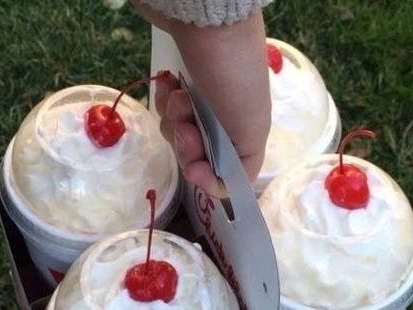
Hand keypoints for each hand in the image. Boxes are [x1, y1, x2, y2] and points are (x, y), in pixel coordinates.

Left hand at [132, 2, 270, 197]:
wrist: (207, 19)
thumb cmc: (233, 75)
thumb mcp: (250, 129)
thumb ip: (242, 167)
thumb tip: (224, 188)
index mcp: (245, 131)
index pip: (222, 172)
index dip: (205, 176)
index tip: (194, 166)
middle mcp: (224, 118)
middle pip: (195, 153)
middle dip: (184, 143)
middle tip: (184, 125)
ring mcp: (200, 99)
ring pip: (176, 131)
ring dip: (172, 118)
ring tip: (178, 96)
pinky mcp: (179, 81)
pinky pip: (164, 106)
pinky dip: (163, 100)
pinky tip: (167, 84)